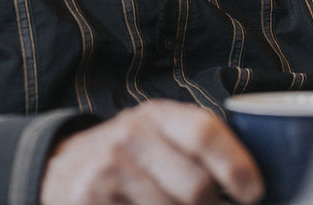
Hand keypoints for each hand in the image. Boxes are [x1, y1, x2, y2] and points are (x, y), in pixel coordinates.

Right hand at [41, 99, 262, 204]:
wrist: (58, 169)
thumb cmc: (125, 158)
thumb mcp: (157, 137)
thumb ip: (196, 148)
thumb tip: (251, 185)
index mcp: (157, 115)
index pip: (204, 132)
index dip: (237, 166)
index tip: (253, 193)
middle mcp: (131, 135)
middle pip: (197, 188)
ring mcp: (109, 168)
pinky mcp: (89, 198)